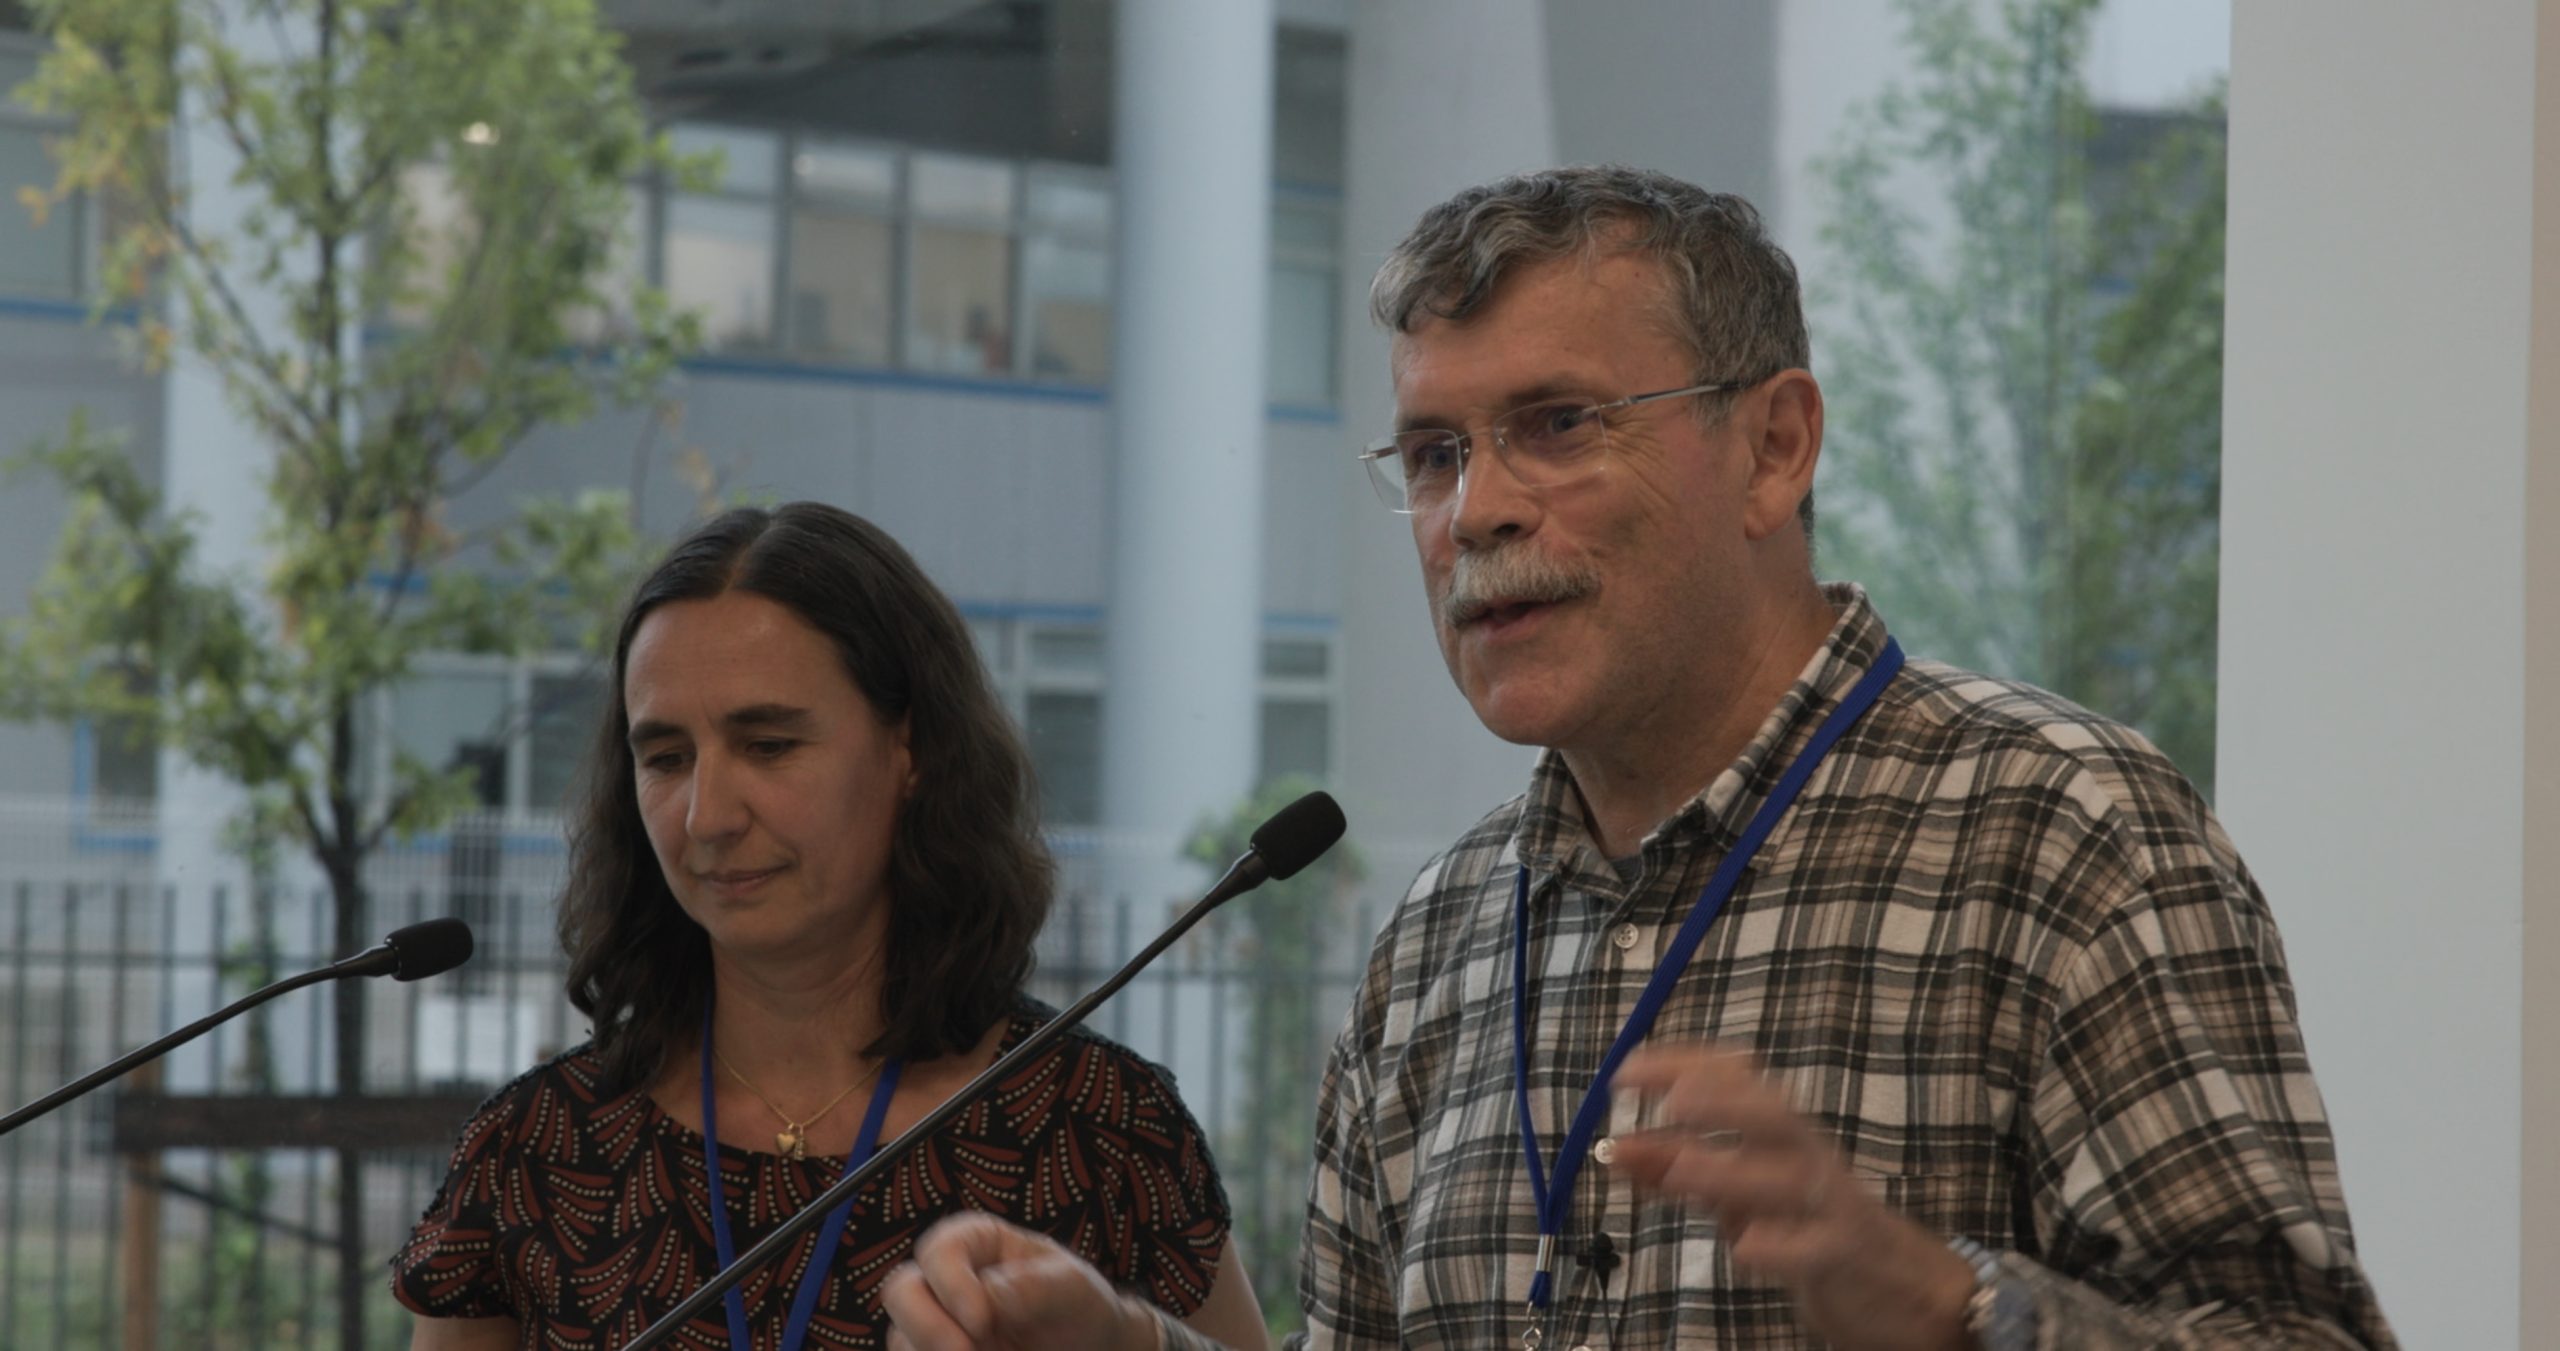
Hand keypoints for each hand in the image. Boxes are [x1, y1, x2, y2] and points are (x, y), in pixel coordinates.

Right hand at [882, 1213, 1162, 1350]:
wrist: (1088, 1350)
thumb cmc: (1079, 1306)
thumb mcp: (1071, 1287)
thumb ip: (1033, 1286)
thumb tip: (988, 1296)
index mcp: (976, 1244)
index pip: (939, 1250)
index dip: (951, 1283)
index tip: (983, 1320)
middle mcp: (948, 1282)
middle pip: (901, 1291)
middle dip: (926, 1325)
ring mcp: (939, 1324)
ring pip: (901, 1338)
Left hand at [1607, 1045, 1977, 1350]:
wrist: (1902, 1283)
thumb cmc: (1805, 1223)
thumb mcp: (1739, 1192)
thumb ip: (1679, 1169)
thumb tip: (1613, 1148)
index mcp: (1782, 1132)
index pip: (1738, 1078)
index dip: (1683, 1065)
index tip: (1626, 1070)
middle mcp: (1808, 1157)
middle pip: (1774, 1115)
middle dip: (1723, 1101)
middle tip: (1672, 1102)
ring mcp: (1830, 1206)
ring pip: (1789, 1179)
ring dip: (1730, 1171)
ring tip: (1678, 1169)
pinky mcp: (1842, 1258)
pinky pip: (1814, 1249)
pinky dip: (1779, 1247)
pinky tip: (1744, 1248)